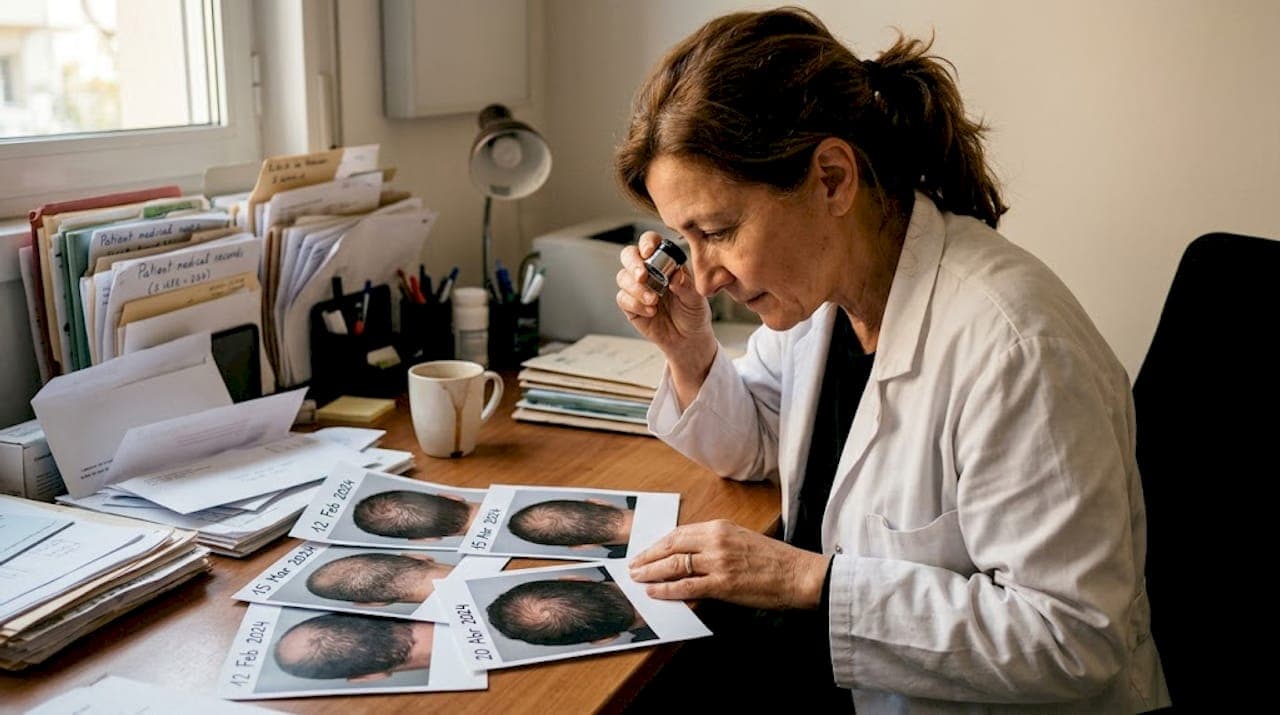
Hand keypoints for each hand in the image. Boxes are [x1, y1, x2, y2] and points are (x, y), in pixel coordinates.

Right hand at [616, 232, 716, 370]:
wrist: (687, 338)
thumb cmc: (693, 313)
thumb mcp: (696, 299)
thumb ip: (686, 286)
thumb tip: (675, 275)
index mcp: (665, 261)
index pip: (651, 242)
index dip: (647, 242)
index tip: (649, 251)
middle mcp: (648, 270)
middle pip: (629, 255)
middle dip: (633, 263)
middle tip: (642, 276)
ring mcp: (637, 287)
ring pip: (623, 277)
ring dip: (636, 288)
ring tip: (653, 301)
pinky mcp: (630, 305)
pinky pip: (623, 298)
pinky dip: (635, 304)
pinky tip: (650, 311)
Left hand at [629, 520, 830, 609]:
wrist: (798, 574)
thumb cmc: (774, 560)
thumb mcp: (741, 540)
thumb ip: (715, 543)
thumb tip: (689, 555)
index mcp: (719, 527)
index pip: (679, 533)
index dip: (657, 544)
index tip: (645, 552)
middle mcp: (715, 540)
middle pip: (671, 547)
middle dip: (648, 557)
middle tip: (633, 566)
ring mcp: (718, 562)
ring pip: (674, 565)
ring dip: (651, 572)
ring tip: (637, 579)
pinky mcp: (722, 584)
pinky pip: (686, 586)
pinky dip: (666, 589)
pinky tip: (654, 592)